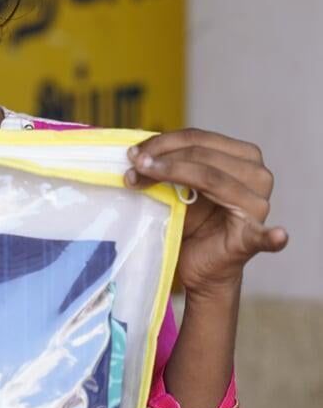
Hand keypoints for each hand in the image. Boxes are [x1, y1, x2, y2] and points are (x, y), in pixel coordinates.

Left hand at [125, 128, 287, 296]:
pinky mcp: (252, 237)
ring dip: (171, 174)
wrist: (200, 268)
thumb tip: (134, 151)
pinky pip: (262, 235)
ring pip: (211, 177)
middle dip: (162, 158)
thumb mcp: (180, 190)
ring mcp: (258, 206)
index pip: (199, 139)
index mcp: (244, 157)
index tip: (132, 153)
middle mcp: (257, 176)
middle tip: (131, 166)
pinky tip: (277, 235)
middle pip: (202, 155)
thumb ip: (169, 167)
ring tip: (138, 179)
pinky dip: (271, 237)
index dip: (163, 141)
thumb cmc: (192, 225)